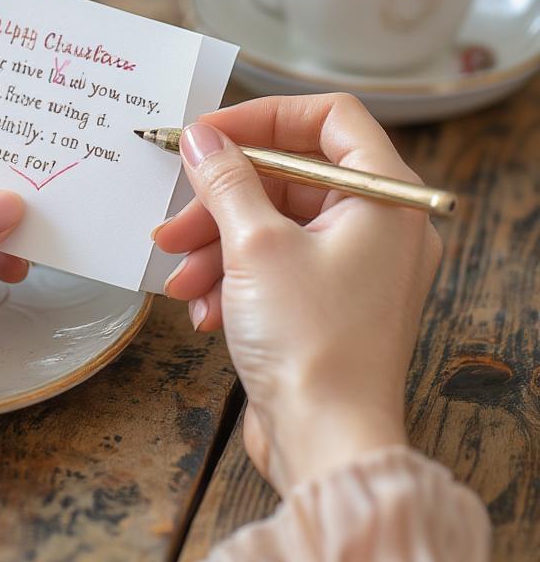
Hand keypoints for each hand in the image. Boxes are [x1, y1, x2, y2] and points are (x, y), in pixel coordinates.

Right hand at [154, 94, 440, 493]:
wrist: (326, 444)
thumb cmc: (311, 341)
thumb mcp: (255, 245)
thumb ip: (226, 180)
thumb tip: (201, 137)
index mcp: (385, 197)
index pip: (330, 117)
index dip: (264, 117)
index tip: (209, 134)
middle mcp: (378, 225)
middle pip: (290, 176)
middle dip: (223, 197)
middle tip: (175, 218)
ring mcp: (354, 265)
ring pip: (273, 222)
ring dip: (216, 243)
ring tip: (177, 273)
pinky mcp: (327, 301)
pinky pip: (274, 263)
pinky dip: (232, 275)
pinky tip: (200, 307)